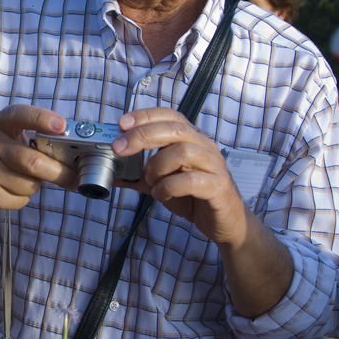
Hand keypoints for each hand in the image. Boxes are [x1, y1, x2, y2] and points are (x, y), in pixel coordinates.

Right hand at [0, 105, 74, 216]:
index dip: (42, 119)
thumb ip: (34, 138)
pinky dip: (22, 198)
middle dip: (59, 173)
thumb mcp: (8, 135)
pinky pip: (19, 201)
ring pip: (29, 185)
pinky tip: (10, 190)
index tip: (62, 126)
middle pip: (32, 162)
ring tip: (24, 180)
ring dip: (36, 186)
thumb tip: (72, 156)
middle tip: (74, 178)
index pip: (20, 115)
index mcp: (0, 124)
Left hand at [112, 108, 247, 245]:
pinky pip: (191, 181)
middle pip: (174, 129)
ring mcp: (213, 165)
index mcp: (191, 139)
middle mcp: (204, 146)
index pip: (169, 116)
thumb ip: (139, 177)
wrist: (225, 222)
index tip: (122, 123)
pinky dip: (169, 187)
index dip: (145, 116)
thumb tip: (112, 173)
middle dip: (142, 136)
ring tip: (150, 182)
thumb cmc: (194, 197)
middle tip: (119, 148)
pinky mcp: (218, 186)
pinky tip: (161, 195)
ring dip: (157, 166)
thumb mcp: (162, 183)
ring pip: (183, 152)